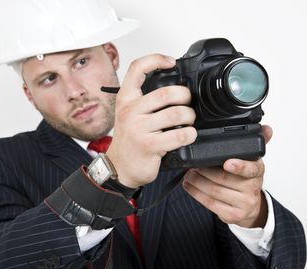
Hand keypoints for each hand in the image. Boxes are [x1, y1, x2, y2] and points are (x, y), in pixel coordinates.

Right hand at [107, 54, 196, 187]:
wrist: (119, 168)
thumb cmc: (128, 142)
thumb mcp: (129, 115)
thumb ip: (145, 101)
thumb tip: (174, 90)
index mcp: (126, 100)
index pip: (137, 69)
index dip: (156, 60)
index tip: (171, 62)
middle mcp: (130, 111)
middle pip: (166, 92)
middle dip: (185, 96)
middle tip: (188, 103)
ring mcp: (139, 129)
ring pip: (176, 114)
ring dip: (190, 117)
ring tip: (189, 121)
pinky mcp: (149, 146)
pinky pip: (179, 135)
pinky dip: (190, 134)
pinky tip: (188, 135)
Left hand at [182, 125, 272, 227]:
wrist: (248, 206)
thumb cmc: (245, 181)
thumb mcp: (251, 162)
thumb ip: (254, 144)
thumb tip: (266, 128)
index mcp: (257, 171)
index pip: (251, 168)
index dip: (239, 166)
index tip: (227, 163)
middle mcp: (252, 188)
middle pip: (224, 179)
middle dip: (204, 171)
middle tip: (192, 165)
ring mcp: (243, 203)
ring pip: (215, 191)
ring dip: (197, 181)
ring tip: (188, 174)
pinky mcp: (232, 215)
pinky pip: (210, 204)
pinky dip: (196, 193)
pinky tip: (189, 186)